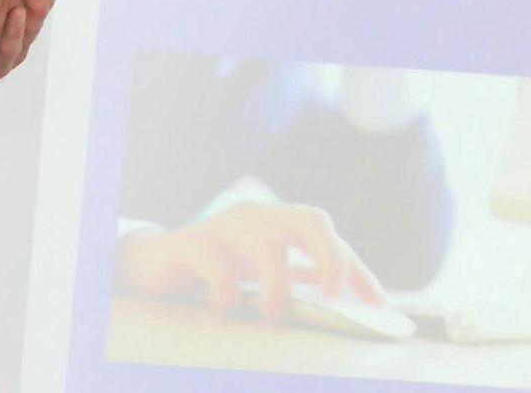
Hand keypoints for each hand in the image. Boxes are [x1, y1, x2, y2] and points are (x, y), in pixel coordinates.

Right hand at [116, 202, 387, 320]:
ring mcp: (222, 224)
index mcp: (276, 221)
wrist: (153, 263)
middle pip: (308, 218)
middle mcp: (254, 215)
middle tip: (335, 295)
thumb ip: (299, 282)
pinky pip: (216, 262)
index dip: (356, 267)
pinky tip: (223, 307)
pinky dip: (226, 291)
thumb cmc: (216, 270)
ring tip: (274, 315)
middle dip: (331, 257)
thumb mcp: (261, 275)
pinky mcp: (190, 241)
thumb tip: (349, 308)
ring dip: (278, 286)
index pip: (328, 234)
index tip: (377, 303)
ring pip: (267, 243)